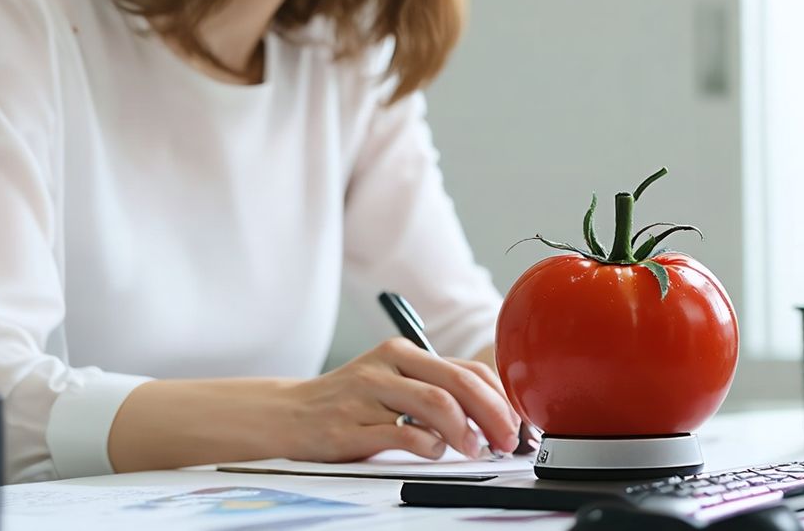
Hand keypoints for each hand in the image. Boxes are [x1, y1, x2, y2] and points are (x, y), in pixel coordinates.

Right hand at [273, 338, 520, 461]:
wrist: (289, 414)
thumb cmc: (349, 403)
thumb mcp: (394, 385)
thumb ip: (436, 392)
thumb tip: (492, 417)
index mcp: (402, 353)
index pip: (466, 369)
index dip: (499, 397)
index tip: (515, 423)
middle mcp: (385, 366)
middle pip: (455, 383)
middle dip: (492, 414)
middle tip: (505, 440)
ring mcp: (365, 394)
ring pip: (433, 403)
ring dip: (464, 431)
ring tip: (475, 449)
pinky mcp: (348, 426)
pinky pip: (401, 434)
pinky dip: (428, 445)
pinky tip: (434, 452)